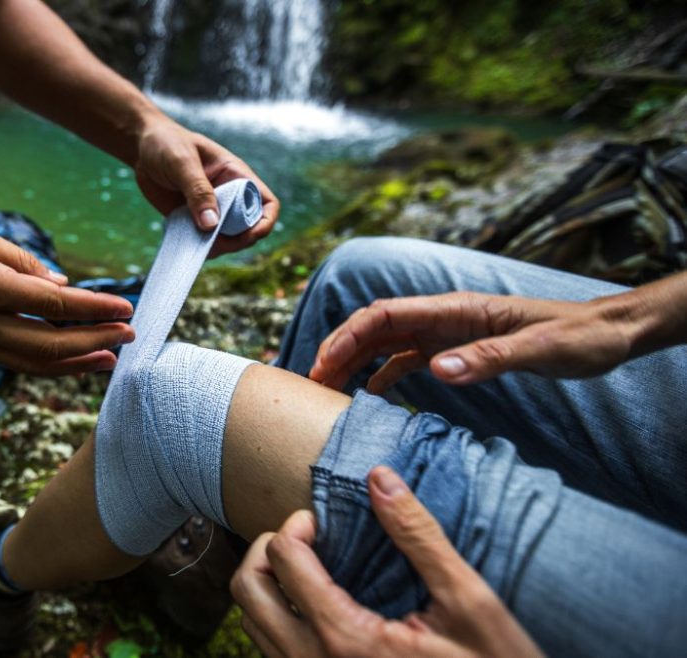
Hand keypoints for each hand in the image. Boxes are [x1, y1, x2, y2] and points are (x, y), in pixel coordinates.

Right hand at [0, 221, 134, 374]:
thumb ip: (20, 260)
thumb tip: (60, 283)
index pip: (53, 303)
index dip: (94, 308)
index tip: (124, 307)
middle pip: (51, 344)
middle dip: (96, 341)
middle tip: (129, 334)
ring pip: (36, 363)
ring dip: (78, 363)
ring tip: (111, 356)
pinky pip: (19, 362)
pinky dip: (52, 364)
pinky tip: (74, 359)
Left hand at [135, 117, 279, 256]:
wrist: (143, 147)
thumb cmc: (167, 143)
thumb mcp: (181, 161)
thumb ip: (197, 190)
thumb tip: (211, 224)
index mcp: (236, 175)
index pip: (266, 202)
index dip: (264, 222)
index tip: (250, 234)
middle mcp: (229, 195)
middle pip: (248, 227)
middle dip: (237, 240)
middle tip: (213, 243)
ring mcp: (211, 209)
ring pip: (226, 238)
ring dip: (217, 247)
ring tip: (197, 246)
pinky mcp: (192, 218)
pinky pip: (202, 239)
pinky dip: (198, 247)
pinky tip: (186, 246)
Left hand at [231, 467, 543, 657]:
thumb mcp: (469, 603)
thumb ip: (419, 538)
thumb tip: (381, 478)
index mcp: (346, 638)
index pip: (283, 559)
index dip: (298, 525)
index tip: (324, 521)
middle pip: (249, 591)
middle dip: (268, 550)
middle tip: (306, 538)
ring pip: (253, 624)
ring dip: (271, 586)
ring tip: (311, 567)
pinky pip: (273, 650)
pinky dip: (281, 618)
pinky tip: (319, 604)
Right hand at [309, 292, 637, 392]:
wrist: (607, 334)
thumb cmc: (578, 337)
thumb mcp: (539, 349)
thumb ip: (489, 357)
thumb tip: (438, 370)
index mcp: (455, 310)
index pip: (385, 315)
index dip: (348, 336)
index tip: (323, 365)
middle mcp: (443, 317)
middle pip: (374, 327)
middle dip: (338, 349)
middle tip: (310, 383)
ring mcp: (447, 334)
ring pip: (385, 343)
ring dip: (353, 363)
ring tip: (326, 391)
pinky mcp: (456, 350)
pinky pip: (407, 360)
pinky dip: (382, 376)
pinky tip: (368, 397)